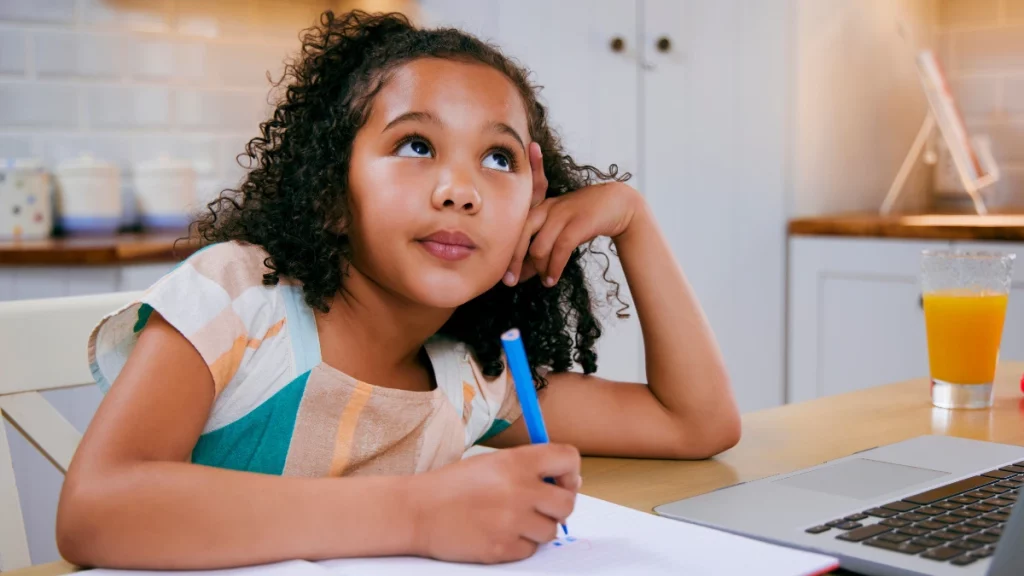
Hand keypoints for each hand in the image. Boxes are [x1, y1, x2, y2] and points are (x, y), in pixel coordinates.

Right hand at [410, 443, 580, 563]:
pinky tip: (496, 532)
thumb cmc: (453, 486)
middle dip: (558, 507)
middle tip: (540, 507)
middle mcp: (519, 489)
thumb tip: (566, 483)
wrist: (417, 511)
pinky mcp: (503, 547)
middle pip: (567, 503)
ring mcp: (512, 521)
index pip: (568, 459)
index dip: (570, 472)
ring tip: (510, 520)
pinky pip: (529, 550)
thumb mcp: (492, 462)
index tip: (560, 481)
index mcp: (517, 461)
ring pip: (551, 531)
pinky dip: (517, 545)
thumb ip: (528, 468)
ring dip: (536, 528)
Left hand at [503, 143, 642, 287]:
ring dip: (540, 269)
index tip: (503, 275)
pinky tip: (553, 279)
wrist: (617, 203)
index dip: (507, 254)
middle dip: (514, 261)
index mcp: (538, 208)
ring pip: (540, 246)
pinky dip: (555, 268)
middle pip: (521, 236)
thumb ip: (540, 250)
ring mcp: (562, 214)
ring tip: (545, 281)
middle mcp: (546, 208)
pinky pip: (560, 249)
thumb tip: (520, 274)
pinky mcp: (578, 223)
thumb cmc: (584, 219)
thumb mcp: (558, 231)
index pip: (514, 230)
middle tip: (511, 282)